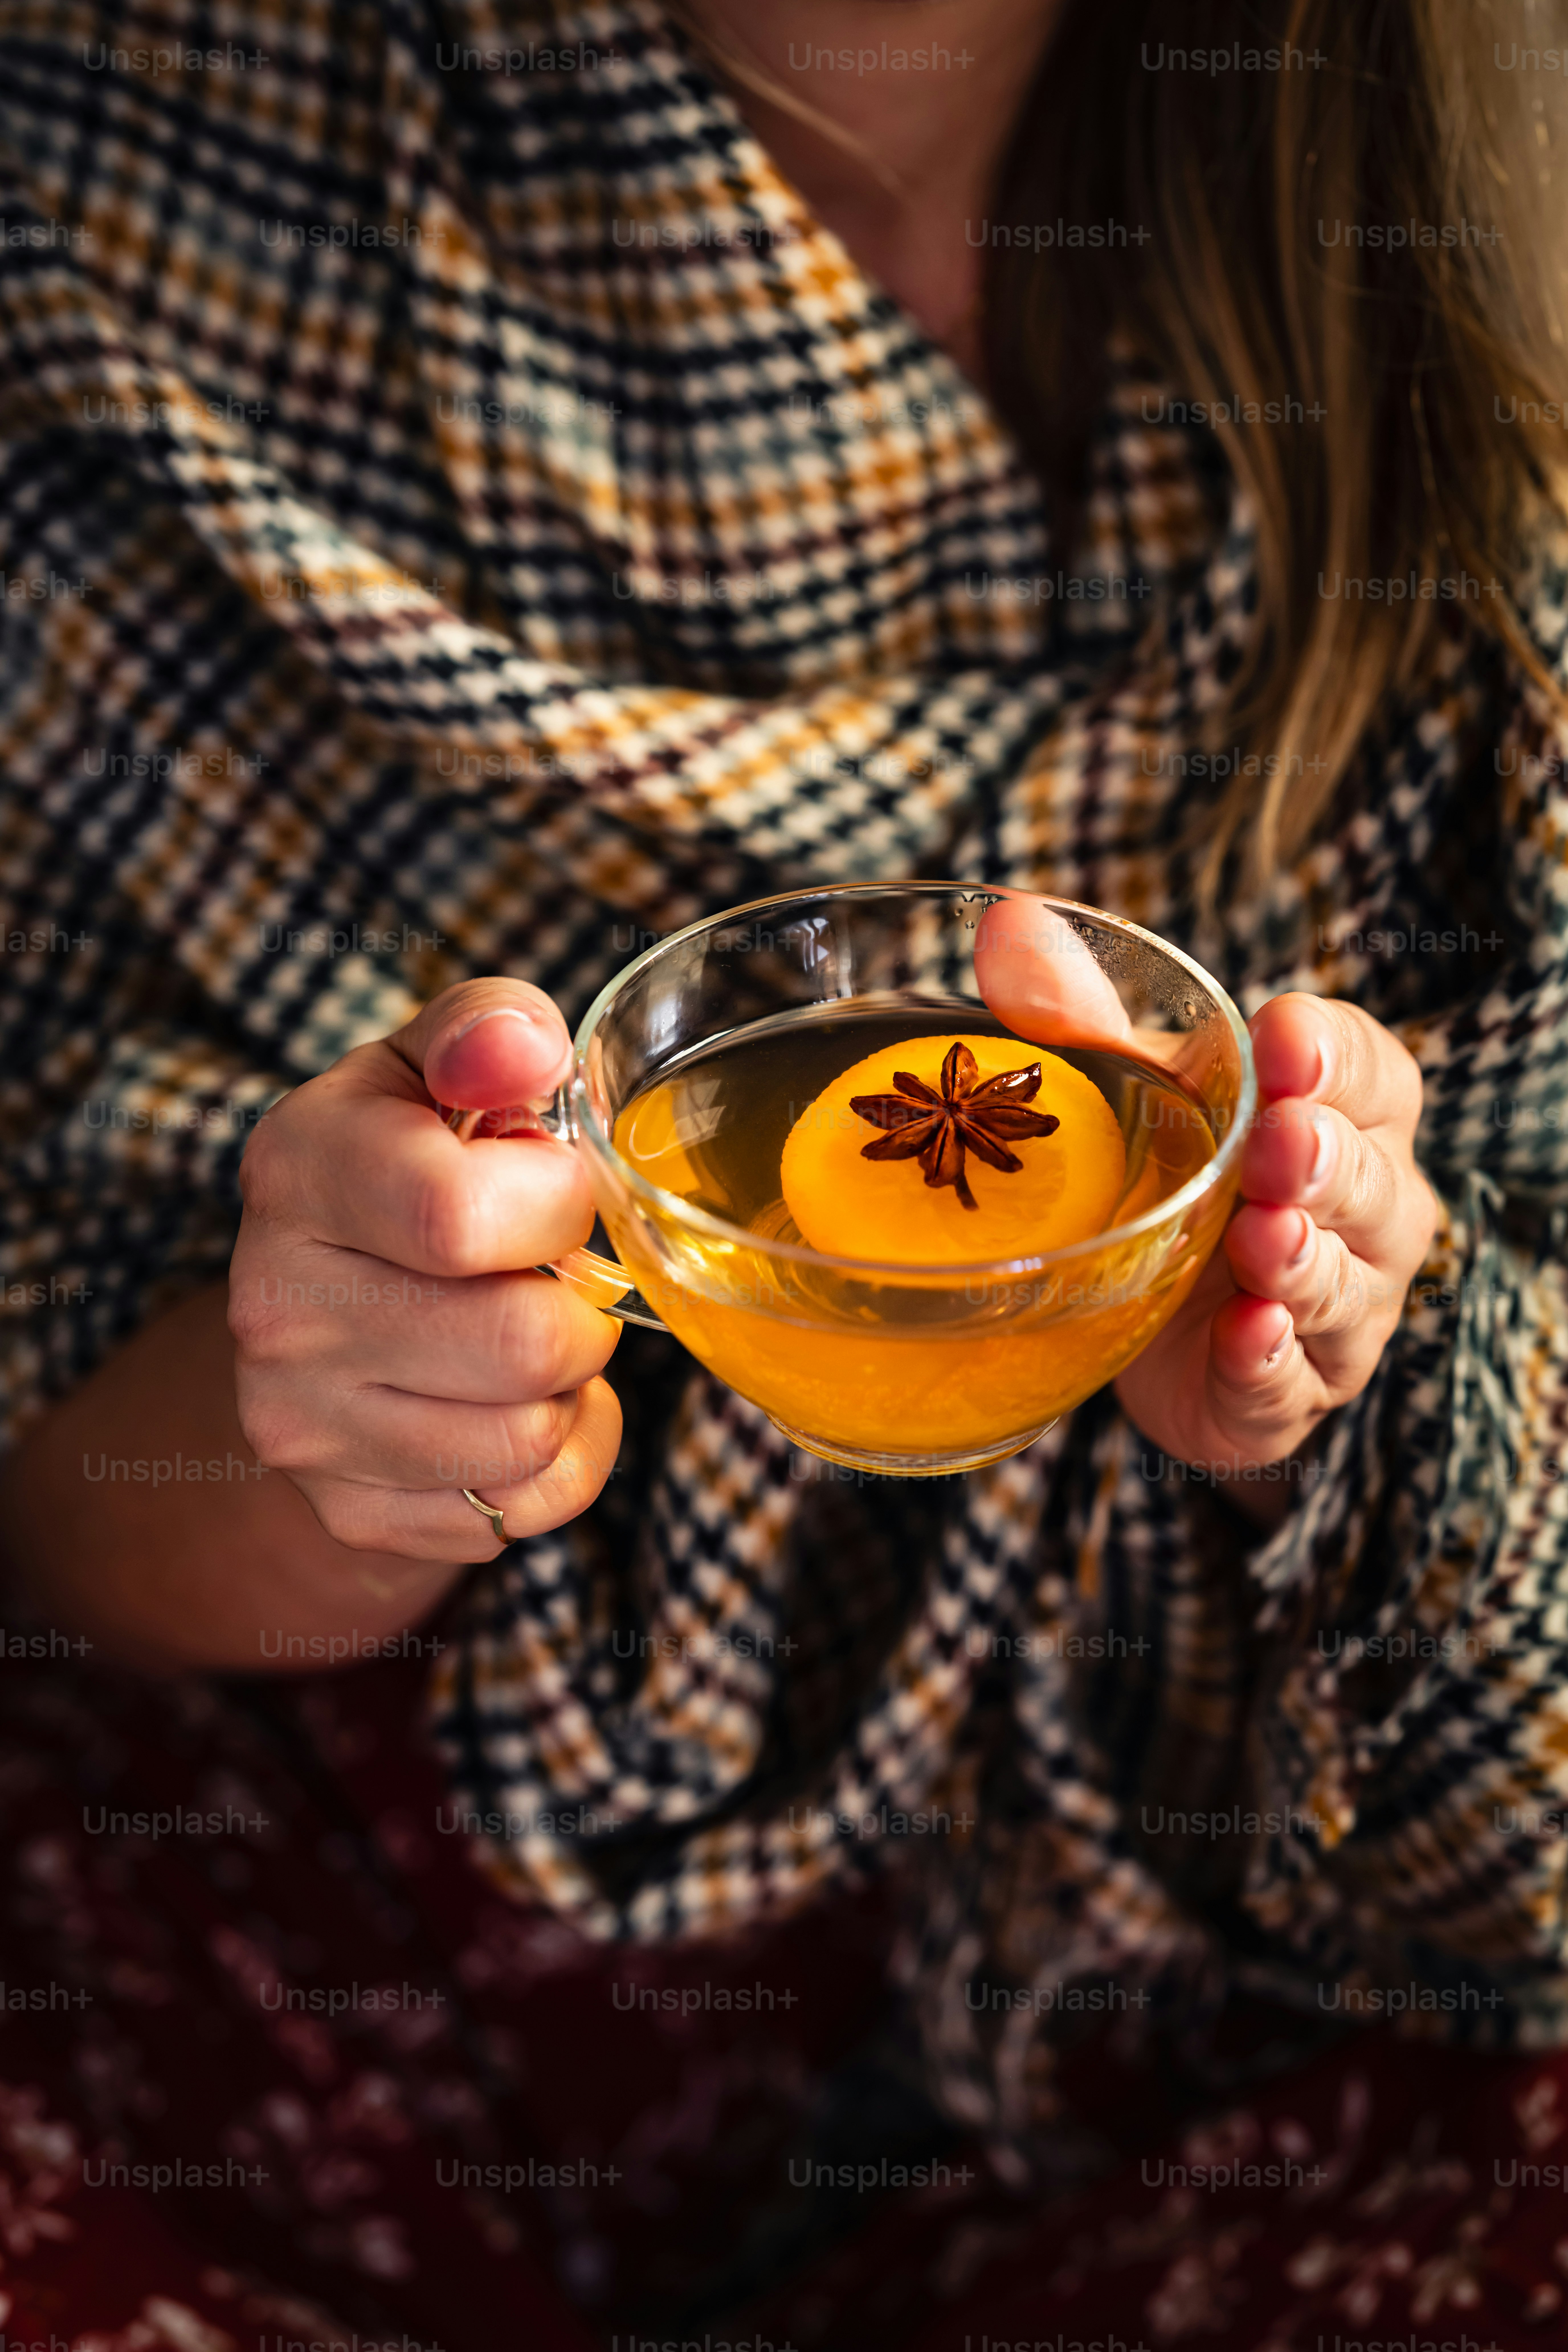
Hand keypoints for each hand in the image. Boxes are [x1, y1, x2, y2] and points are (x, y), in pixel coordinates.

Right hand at [229, 979, 621, 1559]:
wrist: (329, 1289)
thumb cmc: (413, 1158)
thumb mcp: (441, 1063)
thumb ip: (492, 1029)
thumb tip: (522, 1049)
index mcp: (298, 1171)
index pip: (463, 1216)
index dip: (558, 1203)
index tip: (552, 1188)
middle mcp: (275, 1305)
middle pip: (520, 1346)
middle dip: (577, 1310)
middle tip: (548, 1279)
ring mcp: (300, 1422)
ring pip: (531, 1439)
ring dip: (568, 1388)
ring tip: (526, 1334)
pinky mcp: (346, 1509)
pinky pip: (522, 1510)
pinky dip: (556, 1462)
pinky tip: (512, 1403)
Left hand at [1114, 991, 1437, 1485]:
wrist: (1144, 1319)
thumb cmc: (1172, 1178)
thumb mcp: (1135, 1089)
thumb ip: (1081, 1012)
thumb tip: (1008, 927)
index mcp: (1347, 1119)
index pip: (1370, 1070)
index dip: (1334, 1053)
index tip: (1286, 1037)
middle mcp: (1368, 1217)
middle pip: (1372, 1180)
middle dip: (1327, 1160)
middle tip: (1279, 1143)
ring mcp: (1340, 1314)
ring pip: (1345, 1285)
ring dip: (1304, 1261)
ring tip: (1263, 1237)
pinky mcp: (1290, 1397)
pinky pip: (1295, 1380)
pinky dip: (1269, 1359)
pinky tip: (1245, 1334)